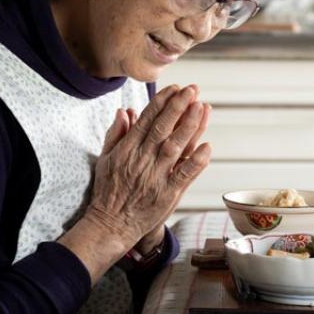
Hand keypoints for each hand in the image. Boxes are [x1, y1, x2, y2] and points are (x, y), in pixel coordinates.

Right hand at [58, 85, 210, 277]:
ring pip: (175, 147)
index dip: (162, 102)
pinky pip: (185, 175)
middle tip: (193, 90)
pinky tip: (208, 146)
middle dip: (179, 106)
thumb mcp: (105, 159)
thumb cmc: (108, 192)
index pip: (147, 120)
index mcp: (127, 150)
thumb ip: (115, 134)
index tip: (175, 88)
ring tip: (202, 107)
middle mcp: (142, 160)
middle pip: (163, 128)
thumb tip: (123, 111)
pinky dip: (197, 161)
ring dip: (190, 126)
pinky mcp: (167, 194)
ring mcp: (156, 177)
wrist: (110, 225)